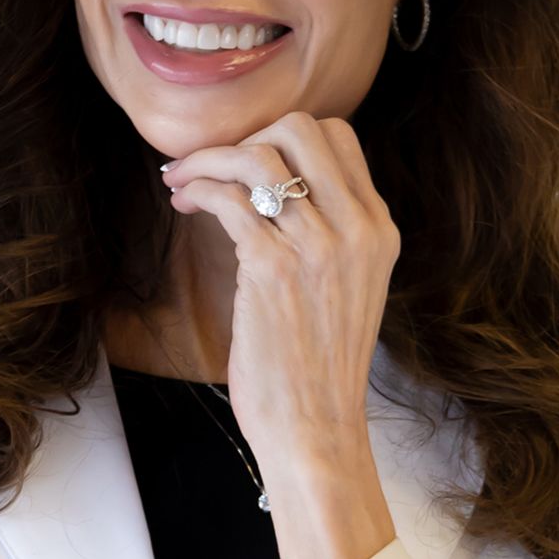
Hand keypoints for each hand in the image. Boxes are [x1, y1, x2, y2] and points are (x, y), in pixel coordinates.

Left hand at [160, 111, 400, 463]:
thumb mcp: (350, 286)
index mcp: (379, 229)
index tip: (246, 159)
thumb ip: (332, 234)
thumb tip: (276, 186)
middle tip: (210, 165)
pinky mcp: (274, 270)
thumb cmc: (319, 365)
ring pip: (257, 157)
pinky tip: (184, 203)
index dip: (283, 136)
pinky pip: (228, 198)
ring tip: (180, 179)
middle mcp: (357, 229)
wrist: (317, 429)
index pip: (338, 137)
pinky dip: (198, 189)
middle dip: (244, 135)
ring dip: (206, 160)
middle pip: (300, 129)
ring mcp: (318, 247)